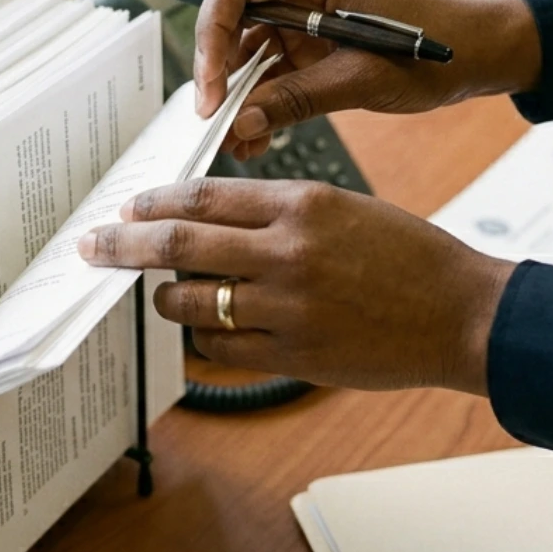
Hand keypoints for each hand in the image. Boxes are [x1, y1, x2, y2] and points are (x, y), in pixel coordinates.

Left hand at [77, 178, 515, 393]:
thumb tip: (209, 219)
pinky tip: (208, 330)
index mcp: (301, 203)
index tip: (126, 209)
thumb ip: (278, 212)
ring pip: (190, 301)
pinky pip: (218, 348)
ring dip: (166, 298)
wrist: (460, 313)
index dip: (154, 204)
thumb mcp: (345, 208)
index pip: (202, 196)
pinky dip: (203, 339)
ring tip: (165, 294)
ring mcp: (286, 307)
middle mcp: (287, 251)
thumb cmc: (408, 257)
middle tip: (92, 248)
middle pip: (177, 244)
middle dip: (123, 247)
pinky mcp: (292, 354)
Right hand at [196, 0, 542, 158]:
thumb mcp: (362, 78)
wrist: (478, 55)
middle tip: (214, 119)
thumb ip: (297, 98)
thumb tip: (240, 122)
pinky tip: (257, 136)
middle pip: (234, 17)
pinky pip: (274, 67)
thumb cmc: (437, 50)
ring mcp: (307, 11)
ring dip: (239, 94)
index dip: (211, 34)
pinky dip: (263, 100)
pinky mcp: (314, 39)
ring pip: (249, 48)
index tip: (211, 88)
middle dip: (220, 71)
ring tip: (234, 140)